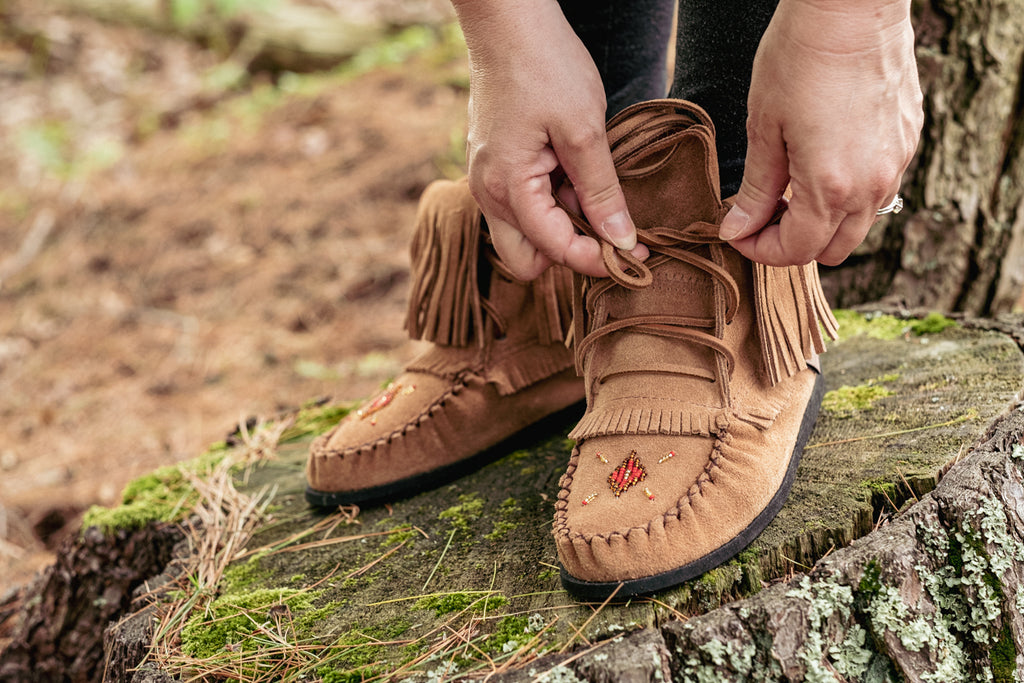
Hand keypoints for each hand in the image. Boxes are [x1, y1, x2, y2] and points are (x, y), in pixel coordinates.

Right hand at [452, 0, 646, 279]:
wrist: (508, 24)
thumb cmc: (544, 67)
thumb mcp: (585, 132)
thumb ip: (601, 192)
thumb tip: (621, 240)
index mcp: (507, 188)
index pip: (553, 250)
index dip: (597, 258)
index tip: (635, 254)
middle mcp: (488, 194)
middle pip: (526, 261)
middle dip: (567, 253)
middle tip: (607, 231)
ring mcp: (487, 181)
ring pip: (524, 234)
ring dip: (561, 226)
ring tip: (593, 191)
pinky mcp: (494, 167)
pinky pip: (521, 206)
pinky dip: (550, 203)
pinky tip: (575, 174)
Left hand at [719, 0, 923, 266]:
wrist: (852, 8)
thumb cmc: (799, 59)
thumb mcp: (763, 128)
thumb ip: (756, 190)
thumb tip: (737, 229)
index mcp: (830, 188)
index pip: (797, 251)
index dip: (760, 250)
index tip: (738, 232)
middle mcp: (871, 185)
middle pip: (834, 250)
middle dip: (793, 243)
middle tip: (762, 215)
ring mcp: (896, 164)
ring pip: (861, 223)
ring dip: (824, 221)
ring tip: (790, 189)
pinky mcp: (907, 141)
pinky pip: (880, 189)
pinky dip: (849, 193)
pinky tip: (823, 163)